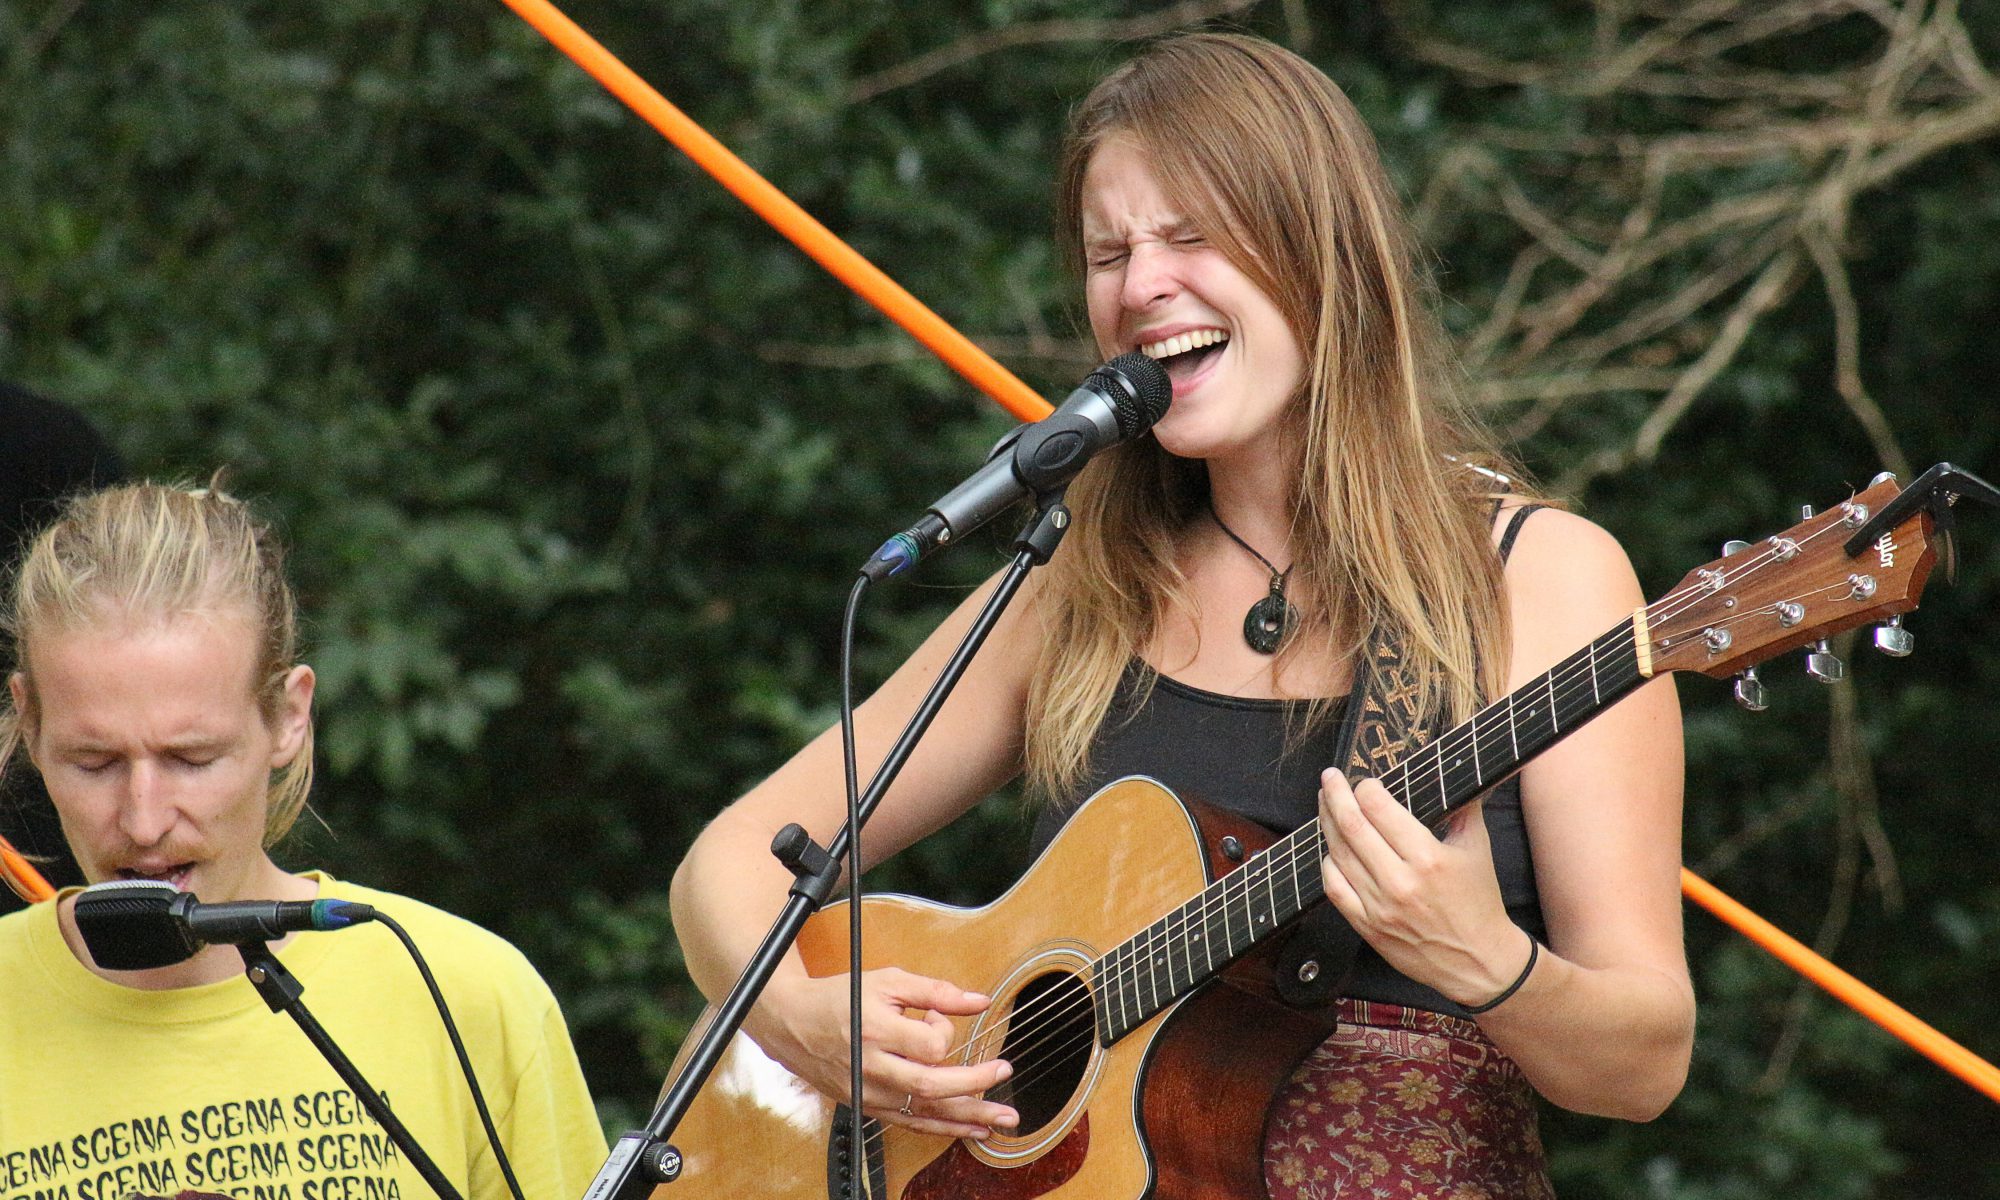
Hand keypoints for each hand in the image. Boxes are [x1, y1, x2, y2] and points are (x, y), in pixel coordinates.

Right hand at [752, 967, 1018, 1138]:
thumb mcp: (888, 981)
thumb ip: (936, 990)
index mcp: (876, 1031)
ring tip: (1002, 1117)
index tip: (936, 1016)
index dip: (944, 1030)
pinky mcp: (867, 1105)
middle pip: (931, 1087)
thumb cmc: (841, 997)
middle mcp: (872, 1067)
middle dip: (975, 1086)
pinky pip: (910, 1123)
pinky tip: (970, 1128)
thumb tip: (978, 1001)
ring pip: (924, 1113)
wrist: (792, 1022)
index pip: (928, 1045)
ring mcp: (868, 1092)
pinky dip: (942, 1128)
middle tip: (1004, 1074)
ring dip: (967, 1117)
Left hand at [1316, 769, 1524, 1006]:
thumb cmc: (1479, 902)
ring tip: (1325, 805)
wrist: (1477, 961)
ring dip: (1327, 823)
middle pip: (1352, 826)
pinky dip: (1327, 863)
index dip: (1366, 789)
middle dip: (1335, 795)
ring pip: (1338, 854)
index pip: (1380, 809)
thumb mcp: (1477, 848)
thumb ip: (1464, 808)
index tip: (1364, 782)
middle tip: (1329, 778)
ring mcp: (1380, 907)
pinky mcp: (1367, 927)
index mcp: (1428, 858)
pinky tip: (1330, 849)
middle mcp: (1400, 881)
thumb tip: (1455, 771)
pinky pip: (1334, 888)